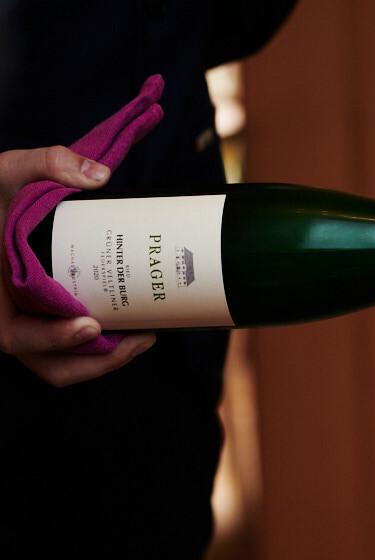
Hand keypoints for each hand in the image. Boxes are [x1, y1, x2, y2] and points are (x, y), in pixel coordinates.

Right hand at [0, 145, 154, 384]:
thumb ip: (46, 163)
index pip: (15, 335)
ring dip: (104, 362)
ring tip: (145, 337)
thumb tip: (99, 174)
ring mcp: (26, 324)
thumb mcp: (7, 170)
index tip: (90, 325)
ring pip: (60, 366)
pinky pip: (70, 352)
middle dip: (97, 361)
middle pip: (47, 363)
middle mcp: (5, 316)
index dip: (52, 338)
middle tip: (142, 337)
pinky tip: (135, 330)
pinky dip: (100, 351)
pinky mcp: (45, 323)